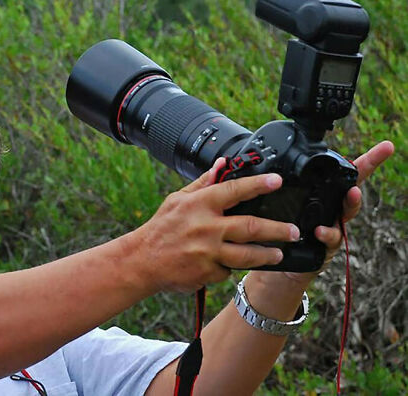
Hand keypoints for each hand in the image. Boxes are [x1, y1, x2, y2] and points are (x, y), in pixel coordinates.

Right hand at [132, 158, 296, 293]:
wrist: (142, 261)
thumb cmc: (161, 228)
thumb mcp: (177, 200)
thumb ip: (202, 184)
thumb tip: (221, 164)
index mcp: (199, 205)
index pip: (234, 190)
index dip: (258, 185)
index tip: (277, 181)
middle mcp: (206, 228)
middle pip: (251, 227)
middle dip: (278, 229)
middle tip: (294, 231)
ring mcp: (208, 252)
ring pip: (249, 255)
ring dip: (268, 254)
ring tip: (279, 253)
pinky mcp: (208, 273)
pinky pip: (229, 269)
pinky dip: (233, 266)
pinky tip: (233, 263)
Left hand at [281, 140, 394, 285]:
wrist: (282, 260)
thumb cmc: (288, 227)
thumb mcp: (289, 203)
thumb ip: (290, 186)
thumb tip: (278, 162)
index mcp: (327, 196)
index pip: (349, 176)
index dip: (369, 160)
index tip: (386, 146)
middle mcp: (335, 211)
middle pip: (352, 196)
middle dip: (358, 186)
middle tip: (357, 182)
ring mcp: (333, 229)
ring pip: (345, 217)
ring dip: (350, 205)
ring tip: (351, 195)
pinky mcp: (326, 248)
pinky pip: (330, 240)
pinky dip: (327, 235)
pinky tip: (320, 231)